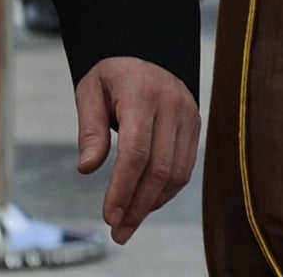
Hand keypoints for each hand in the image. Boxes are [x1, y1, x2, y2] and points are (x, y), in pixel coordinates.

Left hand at [75, 56, 200, 244]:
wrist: (147, 51)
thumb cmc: (113, 75)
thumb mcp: (90, 91)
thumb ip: (89, 129)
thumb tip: (87, 168)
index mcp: (141, 94)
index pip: (136, 151)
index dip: (123, 189)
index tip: (109, 215)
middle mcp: (171, 105)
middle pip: (159, 169)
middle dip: (138, 206)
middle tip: (119, 231)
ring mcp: (188, 115)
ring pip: (176, 173)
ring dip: (153, 204)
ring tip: (130, 222)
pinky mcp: (195, 126)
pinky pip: (185, 168)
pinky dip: (166, 191)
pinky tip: (147, 202)